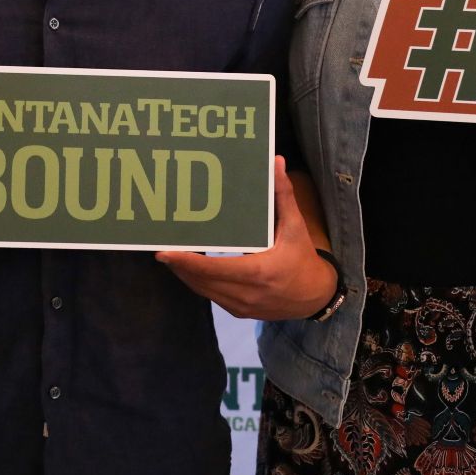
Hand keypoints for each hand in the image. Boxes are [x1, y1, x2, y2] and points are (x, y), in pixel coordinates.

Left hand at [155, 159, 336, 319]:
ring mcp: (241, 307)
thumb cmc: (303, 259)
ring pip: (203, 291)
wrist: (315, 297)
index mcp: (258, 273)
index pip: (214, 270)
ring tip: (169, 256)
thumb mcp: (295, 227)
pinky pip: (211, 296)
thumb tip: (276, 162)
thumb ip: (283, 195)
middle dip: (179, 266)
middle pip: (202, 282)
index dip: (187, 262)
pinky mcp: (239, 312)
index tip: (164, 253)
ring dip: (185, 274)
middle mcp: (246, 294)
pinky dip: (198, 283)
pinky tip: (188, 268)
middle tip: (160, 248)